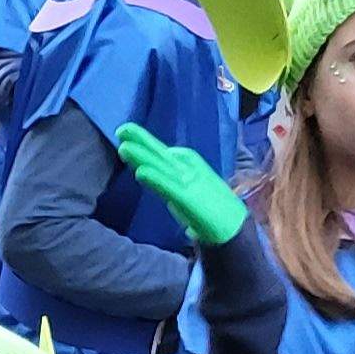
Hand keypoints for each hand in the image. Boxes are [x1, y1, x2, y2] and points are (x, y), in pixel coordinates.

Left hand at [115, 124, 245, 245]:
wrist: (233, 225)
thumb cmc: (210, 206)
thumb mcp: (186, 188)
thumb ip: (168, 180)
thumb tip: (148, 172)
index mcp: (188, 164)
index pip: (162, 153)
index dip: (143, 144)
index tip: (125, 134)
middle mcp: (187, 169)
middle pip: (160, 153)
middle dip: (141, 140)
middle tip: (121, 128)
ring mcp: (188, 183)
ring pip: (161, 166)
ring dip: (143, 156)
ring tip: (124, 146)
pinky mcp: (188, 199)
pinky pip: (168, 187)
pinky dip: (155, 179)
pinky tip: (140, 172)